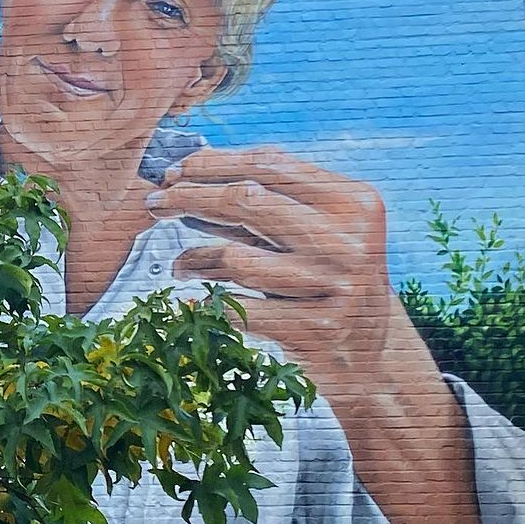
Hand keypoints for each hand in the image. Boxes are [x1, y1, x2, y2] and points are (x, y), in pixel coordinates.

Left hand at [146, 146, 395, 396]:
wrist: (370, 360)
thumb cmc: (328, 282)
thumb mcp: (313, 233)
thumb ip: (264, 201)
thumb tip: (184, 174)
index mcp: (353, 201)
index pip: (269, 164)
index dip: (212, 164)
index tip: (173, 171)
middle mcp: (348, 239)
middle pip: (246, 201)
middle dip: (189, 197)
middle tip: (154, 203)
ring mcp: (335, 286)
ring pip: (236, 258)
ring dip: (193, 259)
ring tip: (178, 265)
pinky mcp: (316, 329)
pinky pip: (237, 308)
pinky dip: (204, 303)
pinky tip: (187, 301)